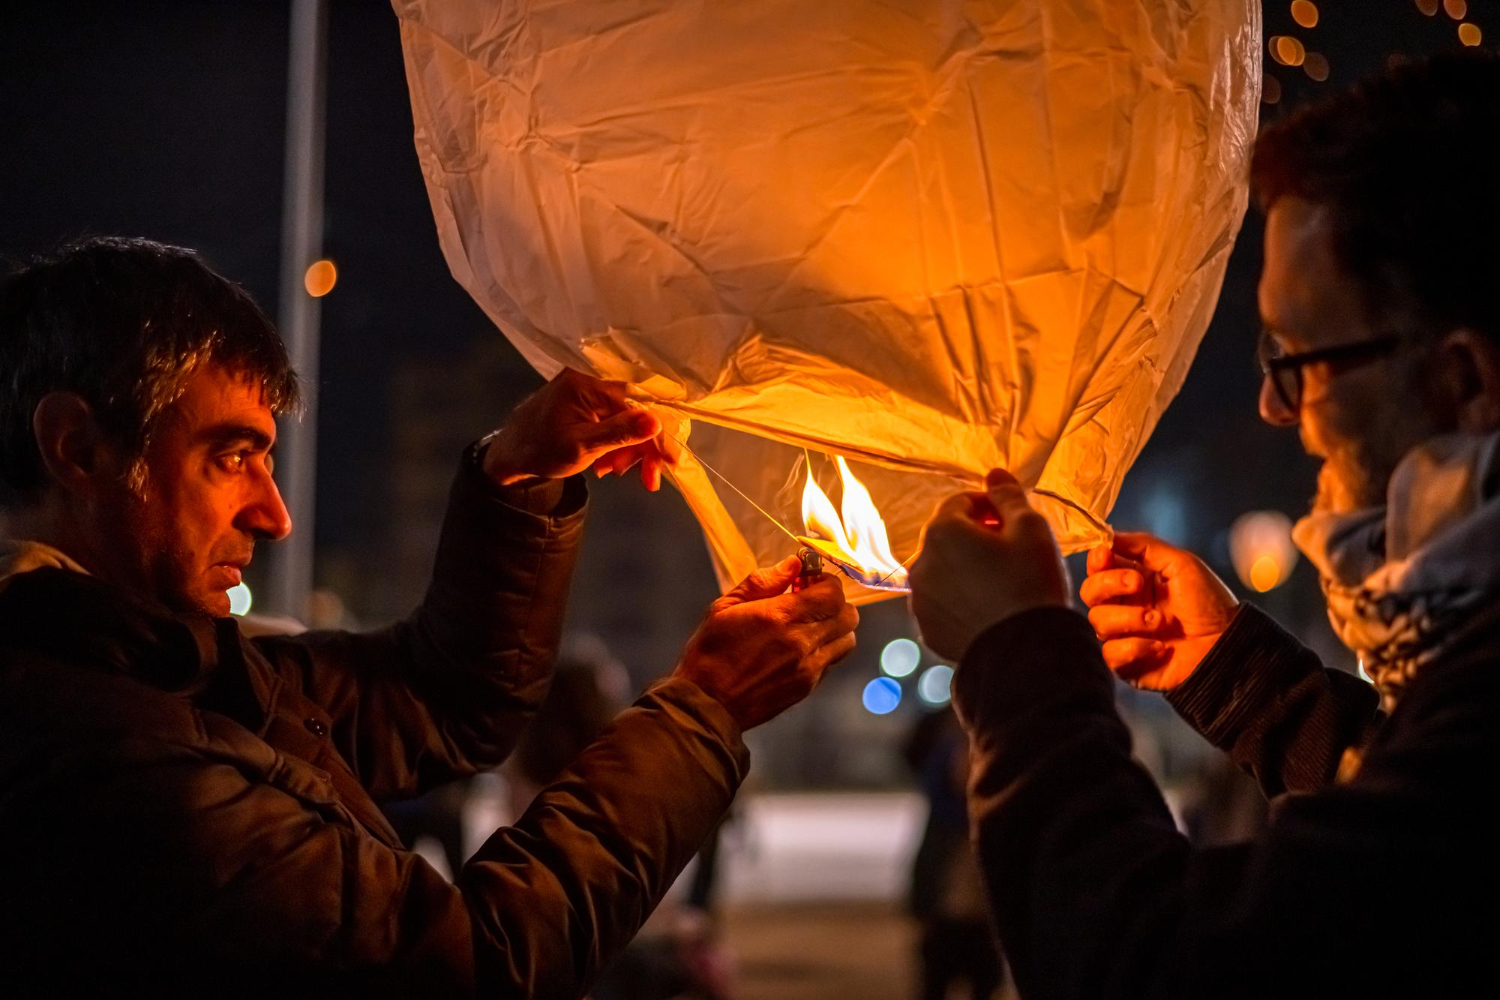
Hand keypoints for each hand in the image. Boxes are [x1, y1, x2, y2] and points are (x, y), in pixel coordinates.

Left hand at [482, 368, 671, 489]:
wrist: (510, 455)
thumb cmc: (540, 451)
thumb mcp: (581, 447)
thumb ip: (618, 433)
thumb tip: (655, 421)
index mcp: (586, 383)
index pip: (636, 404)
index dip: (656, 434)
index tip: (670, 460)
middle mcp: (590, 380)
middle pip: (635, 411)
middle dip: (643, 447)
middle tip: (648, 479)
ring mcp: (589, 392)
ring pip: (627, 420)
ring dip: (629, 450)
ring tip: (613, 472)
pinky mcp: (588, 404)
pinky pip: (615, 422)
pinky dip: (616, 445)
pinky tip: (607, 465)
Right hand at [674, 557, 859, 730]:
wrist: (707, 704)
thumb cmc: (709, 653)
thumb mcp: (725, 607)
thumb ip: (763, 582)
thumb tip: (792, 565)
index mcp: (780, 617)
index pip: (833, 594)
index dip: (826, 583)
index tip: (808, 582)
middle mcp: (801, 643)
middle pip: (849, 616)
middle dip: (834, 603)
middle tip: (810, 602)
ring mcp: (808, 669)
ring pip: (847, 640)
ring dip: (834, 628)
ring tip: (808, 626)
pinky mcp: (807, 687)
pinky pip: (832, 661)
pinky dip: (824, 650)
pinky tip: (799, 648)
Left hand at [908, 469, 1069, 660]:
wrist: (1027, 655)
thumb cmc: (1032, 584)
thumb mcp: (1031, 529)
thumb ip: (1008, 496)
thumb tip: (994, 474)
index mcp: (941, 532)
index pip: (961, 502)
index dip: (989, 506)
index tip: (1013, 522)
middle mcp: (920, 563)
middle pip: (947, 536)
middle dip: (975, 537)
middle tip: (1011, 552)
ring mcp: (919, 599)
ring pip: (942, 570)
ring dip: (964, 568)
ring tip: (1000, 584)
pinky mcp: (926, 628)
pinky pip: (941, 602)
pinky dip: (959, 598)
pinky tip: (988, 608)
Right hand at [1079, 533, 1237, 689]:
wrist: (1227, 645)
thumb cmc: (1209, 603)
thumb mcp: (1180, 564)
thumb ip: (1144, 546)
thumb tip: (1108, 535)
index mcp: (1133, 582)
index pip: (1098, 568)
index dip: (1096, 560)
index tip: (1106, 554)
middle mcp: (1124, 607)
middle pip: (1089, 592)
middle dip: (1109, 584)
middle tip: (1138, 583)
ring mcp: (1124, 635)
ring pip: (1098, 621)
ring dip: (1130, 618)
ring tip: (1161, 622)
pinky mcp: (1127, 664)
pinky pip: (1111, 653)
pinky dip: (1135, 648)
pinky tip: (1160, 647)